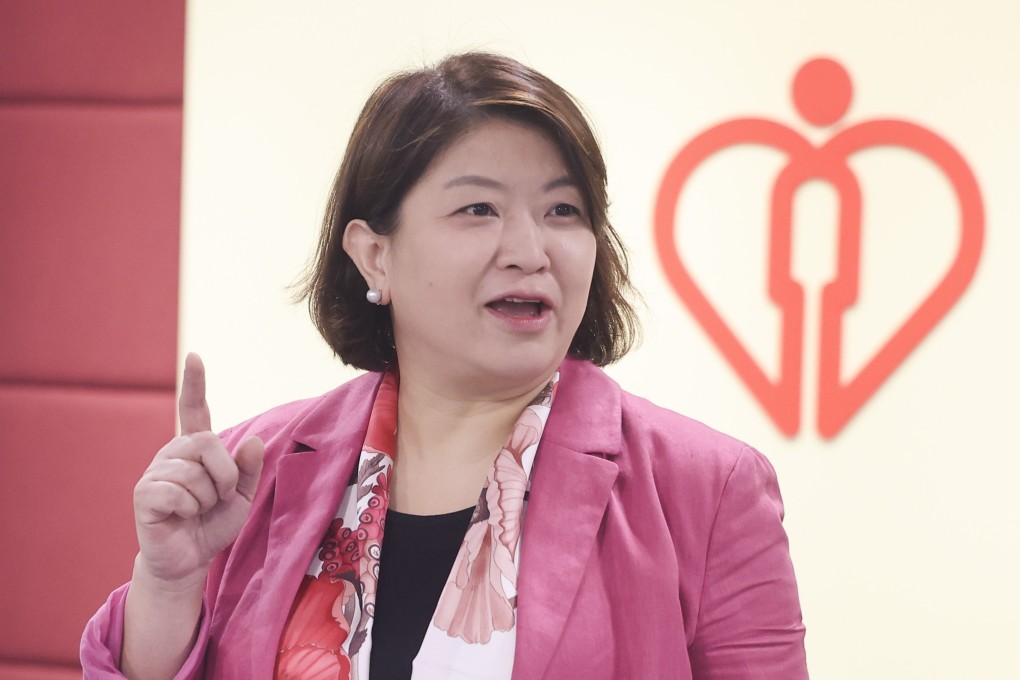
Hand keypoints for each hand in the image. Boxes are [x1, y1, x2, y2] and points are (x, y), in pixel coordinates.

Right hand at [132, 353, 264, 585]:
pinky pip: (177, 492)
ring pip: (194, 472)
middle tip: (219, 498)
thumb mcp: (241, 497)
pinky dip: (189, 509)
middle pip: (208, 443)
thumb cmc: (213, 525)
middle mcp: (173, 453)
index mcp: (196, 449)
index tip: (194, 356)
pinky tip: (181, 516)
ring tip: (198, 510)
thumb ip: (248, 469)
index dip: (194, 382)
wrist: (190, 560)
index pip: (193, 409)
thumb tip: (252, 441)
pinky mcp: (144, 493)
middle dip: (225, 476)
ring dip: (208, 498)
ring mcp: (156, 471)